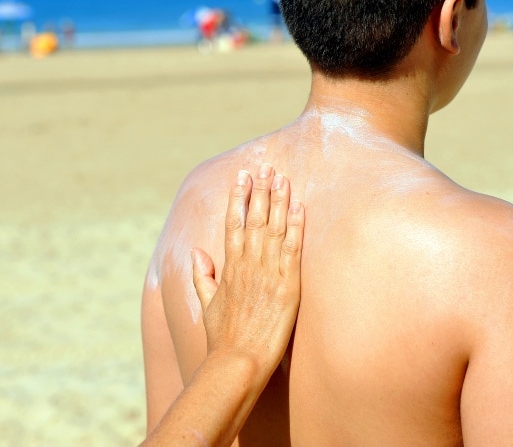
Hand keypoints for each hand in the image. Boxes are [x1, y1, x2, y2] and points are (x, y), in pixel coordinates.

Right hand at [191, 164, 304, 376]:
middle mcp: (248, 264)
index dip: (238, 198)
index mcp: (230, 267)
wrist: (238, 363)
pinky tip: (299, 207)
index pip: (233, 224)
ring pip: (274, 229)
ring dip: (279, 201)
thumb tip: (196, 252)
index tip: (242, 177)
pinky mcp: (287, 286)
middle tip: (265, 166)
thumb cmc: (222, 337)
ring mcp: (268, 273)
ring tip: (282, 178)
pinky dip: (296, 227)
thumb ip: (202, 275)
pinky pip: (293, 250)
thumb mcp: (207, 304)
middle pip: (255, 219)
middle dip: (260, 191)